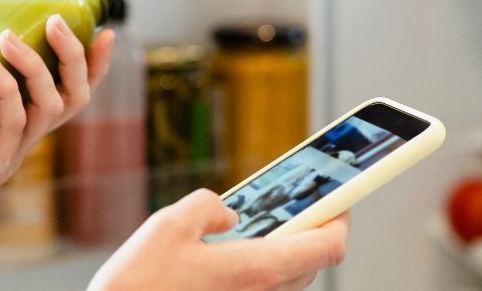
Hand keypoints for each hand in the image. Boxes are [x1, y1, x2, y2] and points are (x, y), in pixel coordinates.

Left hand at [0, 0, 115, 217]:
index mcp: (19, 118)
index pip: (72, 92)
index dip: (95, 66)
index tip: (103, 31)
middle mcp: (22, 138)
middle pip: (73, 100)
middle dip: (73, 57)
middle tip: (54, 22)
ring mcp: (8, 157)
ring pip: (48, 109)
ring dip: (34, 66)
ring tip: (6, 37)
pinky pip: (13, 126)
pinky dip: (7, 91)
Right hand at [89, 189, 349, 290]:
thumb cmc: (139, 286)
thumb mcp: (169, 225)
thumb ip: (207, 207)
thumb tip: (226, 213)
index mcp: (257, 269)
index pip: (328, 247)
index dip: (341, 219)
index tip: (341, 199)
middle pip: (310, 265)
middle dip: (310, 233)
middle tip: (299, 207)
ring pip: (285, 282)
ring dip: (283, 254)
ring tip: (263, 227)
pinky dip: (258, 274)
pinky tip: (230, 258)